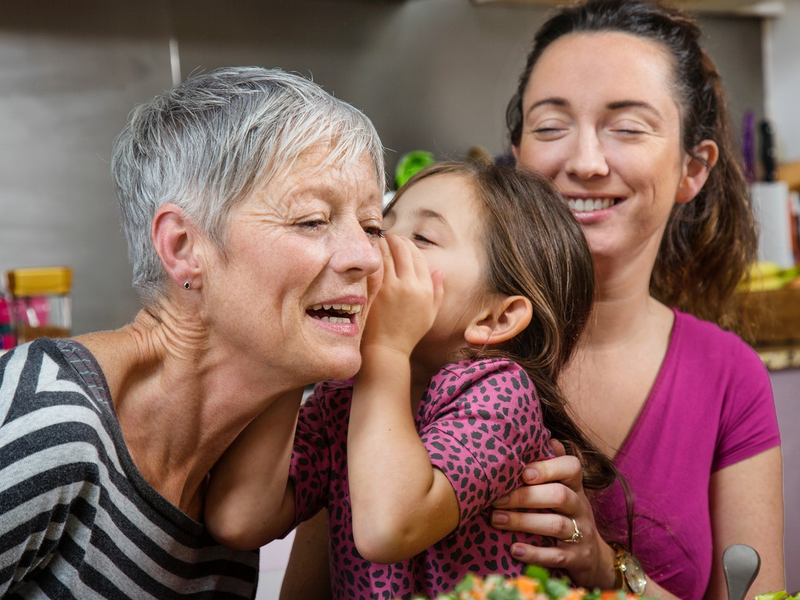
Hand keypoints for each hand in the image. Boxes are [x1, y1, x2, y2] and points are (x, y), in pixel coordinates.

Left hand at [362, 234, 442, 356]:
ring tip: (378, 239)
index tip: (402, 242)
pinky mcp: (376, 290)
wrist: (387, 348)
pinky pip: (375, 264)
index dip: (410, 246)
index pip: (418, 257)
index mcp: (424, 289)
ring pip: (388, 254)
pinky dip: (373, 254)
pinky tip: (370, 251)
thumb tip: (439, 270)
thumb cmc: (408, 333)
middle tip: (389, 236)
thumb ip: (438, 291)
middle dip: (396, 240)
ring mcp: (391, 287)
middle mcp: (410, 285)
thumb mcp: (430, 314)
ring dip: (383, 243)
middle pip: (403, 251)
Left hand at [490, 440, 616, 589]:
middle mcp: (580, 506)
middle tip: (496, 499)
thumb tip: (546, 436)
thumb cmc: (567, 514)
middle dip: (525, 496)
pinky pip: (557, 556)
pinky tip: (514, 550)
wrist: (593, 556)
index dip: (547, 467)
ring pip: (556, 525)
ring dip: (523, 522)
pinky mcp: (577, 558)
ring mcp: (581, 533)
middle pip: (559, 495)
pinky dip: (535, 554)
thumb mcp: (565, 488)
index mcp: (575, 486)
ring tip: (496, 520)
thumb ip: (553, 465)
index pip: (571, 467)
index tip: (522, 472)